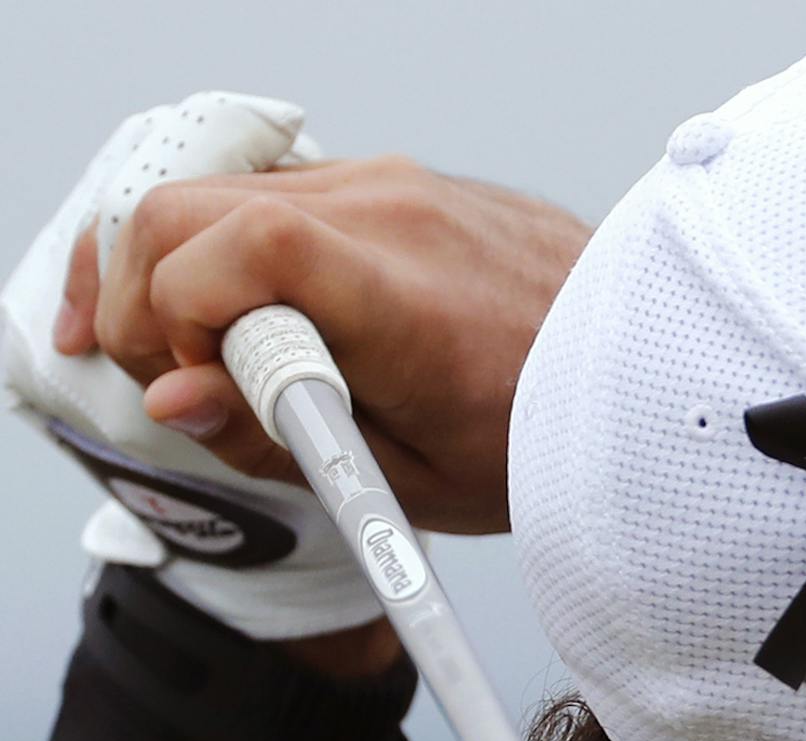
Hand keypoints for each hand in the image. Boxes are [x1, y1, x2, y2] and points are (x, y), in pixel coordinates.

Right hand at [56, 156, 588, 533]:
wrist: (648, 369)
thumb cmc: (547, 435)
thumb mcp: (416, 480)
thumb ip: (282, 437)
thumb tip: (173, 398)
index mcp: (400, 299)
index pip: (231, 254)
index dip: (176, 322)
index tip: (198, 390)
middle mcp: (389, 214)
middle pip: (188, 208)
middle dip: (142, 294)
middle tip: (166, 376)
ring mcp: (391, 184)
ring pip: (217, 192)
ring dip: (173, 265)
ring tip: (185, 350)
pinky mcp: (394, 180)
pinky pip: (272, 193)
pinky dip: (225, 243)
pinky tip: (229, 306)